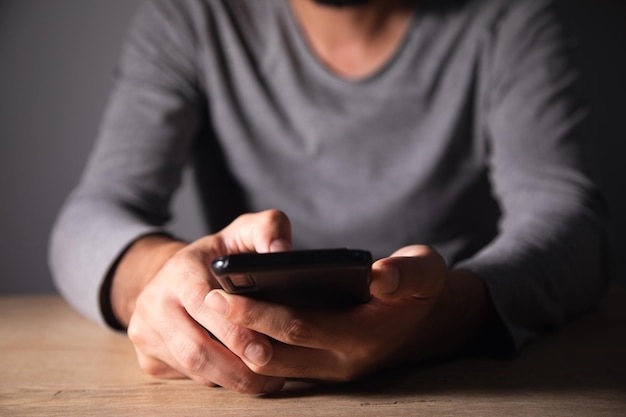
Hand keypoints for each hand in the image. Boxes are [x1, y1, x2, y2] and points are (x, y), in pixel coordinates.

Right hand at [122, 210, 291, 393]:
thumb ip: (268, 229)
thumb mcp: (242, 232)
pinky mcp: (147, 356)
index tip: (265, 347)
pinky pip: (185, 377)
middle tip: (272, 376)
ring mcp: (146, 332)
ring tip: (265, 381)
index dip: (234, 329)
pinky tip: (239, 375)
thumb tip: (282, 250)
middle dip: (237, 367)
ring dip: (230, 379)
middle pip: (195, 347)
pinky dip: (216, 380)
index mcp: (180, 270)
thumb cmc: (216, 256)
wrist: (171, 276)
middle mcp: (154, 301)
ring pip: (191, 368)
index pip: (203, 302)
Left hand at [205, 245, 488, 381]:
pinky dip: (256, 352)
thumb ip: (407, 273)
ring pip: (275, 368)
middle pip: (277, 353)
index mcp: (364, 335)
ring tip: (217, 313)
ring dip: (243, 345)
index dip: (259, 312)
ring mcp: (331, 371)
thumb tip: (378, 276)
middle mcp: (342, 362)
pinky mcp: (323, 371)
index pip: (300, 327)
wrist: (427, 325)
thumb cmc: (420, 290)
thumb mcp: (425, 271)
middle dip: (239, 328)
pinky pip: (282, 369)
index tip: (225, 294)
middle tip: (208, 301)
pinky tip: (239, 328)